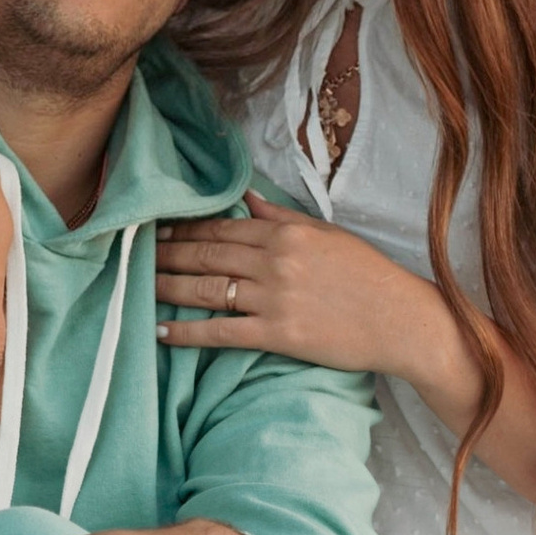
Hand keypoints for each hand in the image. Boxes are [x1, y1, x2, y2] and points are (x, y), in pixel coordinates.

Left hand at [155, 192, 457, 386]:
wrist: (401, 321)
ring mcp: (275, 299)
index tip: (157, 228)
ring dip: (167, 287)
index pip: (222, 227)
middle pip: (206, 254)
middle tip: (134, 255)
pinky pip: (221, 332)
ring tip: (138, 287)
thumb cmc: (369, 276)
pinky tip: (162, 331)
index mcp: (286, 233)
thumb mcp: (328, 234)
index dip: (184, 228)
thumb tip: (247, 199)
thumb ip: (283, 216)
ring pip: (207, 289)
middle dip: (166, 253)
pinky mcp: (278, 335)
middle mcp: (276, 261)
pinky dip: (188, 332)